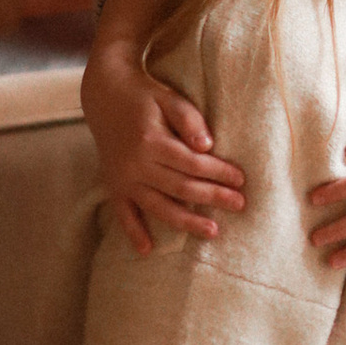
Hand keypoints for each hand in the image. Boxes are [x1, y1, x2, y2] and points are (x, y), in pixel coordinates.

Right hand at [88, 45, 245, 258]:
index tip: (241, 180)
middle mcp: (136, 164)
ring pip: (158, 206)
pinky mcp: (113, 185)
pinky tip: (146, 250)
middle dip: (213, 197)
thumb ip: (189, 120)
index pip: (193, 163)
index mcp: (151, 141)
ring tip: (212, 231)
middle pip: (181, 188)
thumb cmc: (145, 94)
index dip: (219, 172)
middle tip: (240, 205)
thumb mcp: (169, 97)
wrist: (104, 94)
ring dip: (186, 222)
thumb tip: (208, 146)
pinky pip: (123, 214)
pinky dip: (133, 232)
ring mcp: (123, 178)